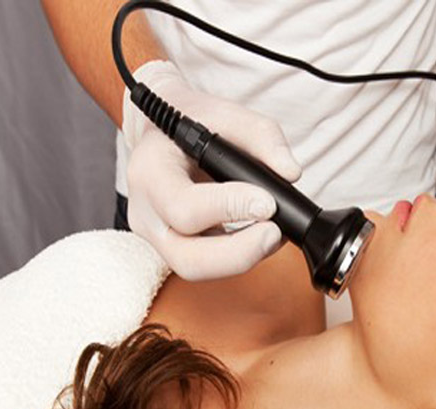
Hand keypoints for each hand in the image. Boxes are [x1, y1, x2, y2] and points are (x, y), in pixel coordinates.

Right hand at [122, 61, 301, 279]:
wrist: (165, 135)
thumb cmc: (193, 122)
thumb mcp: (227, 112)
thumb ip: (263, 137)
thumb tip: (290, 173)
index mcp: (150, 172)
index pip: (184, 207)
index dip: (230, 209)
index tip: (268, 202)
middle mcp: (146, 213)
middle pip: (187, 258)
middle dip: (239, 253)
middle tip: (275, 232)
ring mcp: (156, 237)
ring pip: (196, 269)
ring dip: (243, 257)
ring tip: (273, 232)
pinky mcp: (174, 249)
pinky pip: (206, 266)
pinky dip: (240, 256)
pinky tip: (261, 234)